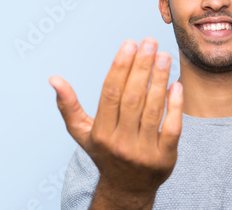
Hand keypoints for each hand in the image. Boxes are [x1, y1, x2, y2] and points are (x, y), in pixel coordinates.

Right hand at [49, 38, 182, 208]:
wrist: (127, 188)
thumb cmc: (106, 152)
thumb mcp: (82, 133)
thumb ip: (68, 106)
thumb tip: (54, 79)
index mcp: (100, 133)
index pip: (110, 93)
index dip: (120, 66)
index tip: (130, 44)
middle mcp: (120, 142)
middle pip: (133, 97)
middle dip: (142, 66)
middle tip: (150, 42)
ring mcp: (144, 151)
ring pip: (153, 109)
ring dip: (160, 79)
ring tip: (164, 56)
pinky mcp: (165, 157)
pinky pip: (172, 127)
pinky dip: (175, 105)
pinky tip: (176, 85)